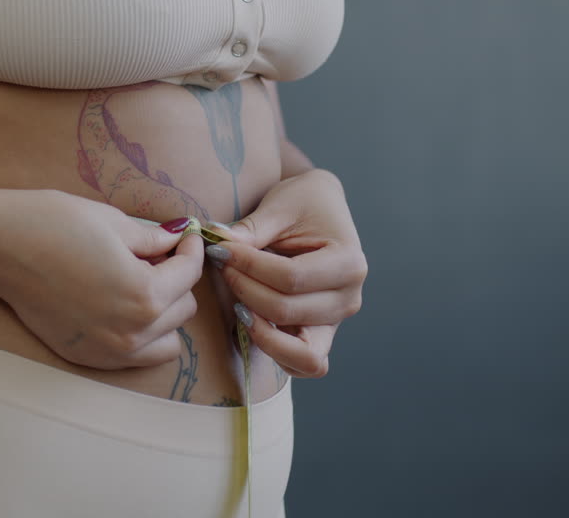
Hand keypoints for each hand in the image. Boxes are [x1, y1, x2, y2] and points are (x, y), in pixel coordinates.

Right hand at [0, 189, 206, 370]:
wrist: (0, 247)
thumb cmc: (54, 224)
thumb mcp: (114, 223)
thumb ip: (154, 240)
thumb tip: (178, 239)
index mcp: (145, 295)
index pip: (189, 273)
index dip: (190, 248)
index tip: (184, 236)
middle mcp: (132, 332)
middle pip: (183, 308)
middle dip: (175, 279)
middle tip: (154, 255)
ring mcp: (109, 351)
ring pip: (167, 339)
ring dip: (163, 312)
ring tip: (139, 283)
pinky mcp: (88, 357)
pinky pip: (137, 355)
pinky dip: (141, 335)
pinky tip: (120, 306)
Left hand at [209, 169, 366, 377]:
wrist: (320, 209)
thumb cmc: (304, 203)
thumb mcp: (280, 205)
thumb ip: (251, 229)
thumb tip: (219, 244)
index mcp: (349, 262)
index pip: (291, 278)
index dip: (249, 267)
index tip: (220, 249)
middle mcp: (349, 298)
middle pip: (288, 311)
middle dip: (246, 290)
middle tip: (222, 265)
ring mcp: (335, 322)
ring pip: (298, 352)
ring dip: (259, 329)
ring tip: (237, 300)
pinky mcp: (319, 334)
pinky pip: (300, 364)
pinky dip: (273, 351)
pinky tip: (249, 319)